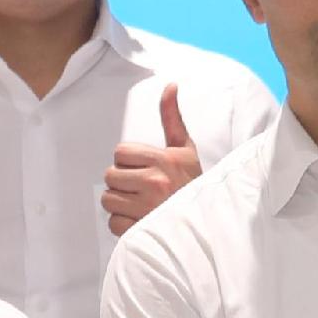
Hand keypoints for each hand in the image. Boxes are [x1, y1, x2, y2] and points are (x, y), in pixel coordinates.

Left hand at [101, 84, 203, 237]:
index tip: (145, 169)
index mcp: (165, 160)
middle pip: (110, 176)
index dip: (129, 162)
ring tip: (141, 205)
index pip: (120, 153)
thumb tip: (170, 85)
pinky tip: (140, 221)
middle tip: (142, 189)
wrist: (208, 225)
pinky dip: (123, 225)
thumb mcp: (186, 149)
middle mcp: (156, 183)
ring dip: (121, 204)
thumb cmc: (193, 184)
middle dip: (123, 182)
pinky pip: (113, 223)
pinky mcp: (140, 231)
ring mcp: (147, 209)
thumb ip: (172, 118)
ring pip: (109, 200)